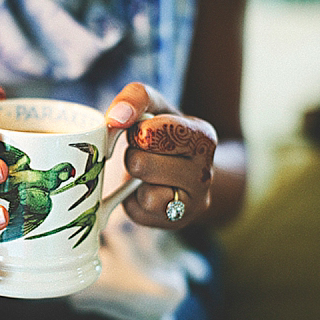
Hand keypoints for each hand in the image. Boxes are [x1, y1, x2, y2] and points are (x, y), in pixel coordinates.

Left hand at [105, 83, 217, 227]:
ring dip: (135, 178)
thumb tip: (114, 118)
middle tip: (145, 153)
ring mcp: (193, 202)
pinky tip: (147, 191)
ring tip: (147, 172)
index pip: (150, 131)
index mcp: (203, 137)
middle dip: (133, 154)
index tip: (142, 132)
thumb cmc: (162, 135)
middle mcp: (205, 172)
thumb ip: (136, 97)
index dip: (135, 131)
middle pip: (140, 161)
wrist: (181, 173)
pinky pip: (141, 208)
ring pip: (142, 189)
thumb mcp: (155, 107)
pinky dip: (136, 199)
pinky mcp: (174, 221)